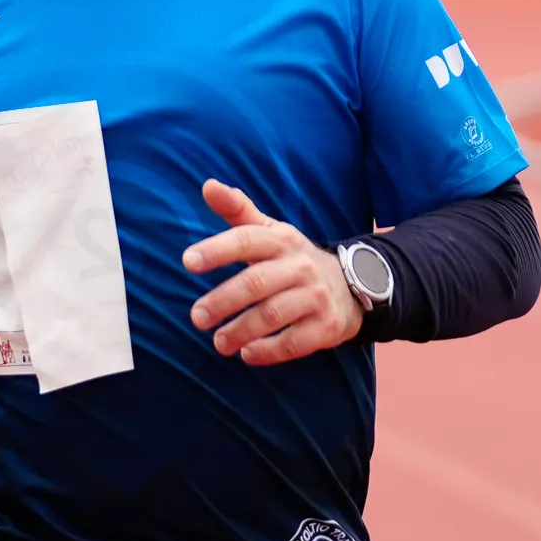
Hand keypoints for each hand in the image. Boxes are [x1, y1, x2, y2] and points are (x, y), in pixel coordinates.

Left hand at [181, 179, 362, 366]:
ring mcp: (315, 297)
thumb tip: (209, 185)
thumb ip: (238, 211)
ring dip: (241, 331)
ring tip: (218, 342)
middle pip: (255, 282)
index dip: (216, 249)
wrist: (353, 286)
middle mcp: (300, 265)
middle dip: (222, 300)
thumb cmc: (293, 259)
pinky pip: (294, 342)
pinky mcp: (326, 326)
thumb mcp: (270, 231)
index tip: (187, 262)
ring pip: (273, 314)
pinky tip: (247, 354)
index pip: (246, 240)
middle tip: (196, 317)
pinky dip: (268, 351)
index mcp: (281, 240)